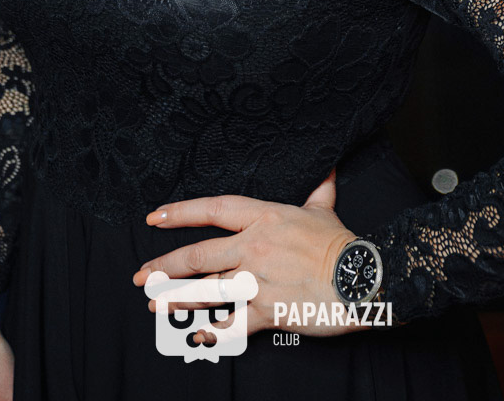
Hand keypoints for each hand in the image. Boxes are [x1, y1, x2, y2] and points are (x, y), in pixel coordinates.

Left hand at [132, 166, 363, 343]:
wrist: (362, 278)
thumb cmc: (341, 243)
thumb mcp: (324, 210)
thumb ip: (319, 189)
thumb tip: (327, 167)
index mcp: (263, 217)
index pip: (212, 209)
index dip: (180, 213)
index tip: (154, 218)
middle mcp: (253, 247)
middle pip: (198, 256)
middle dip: (164, 266)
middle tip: (141, 275)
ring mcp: (257, 280)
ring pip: (206, 290)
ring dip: (177, 299)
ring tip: (154, 304)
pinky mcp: (267, 311)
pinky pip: (232, 325)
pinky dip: (211, 332)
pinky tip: (195, 336)